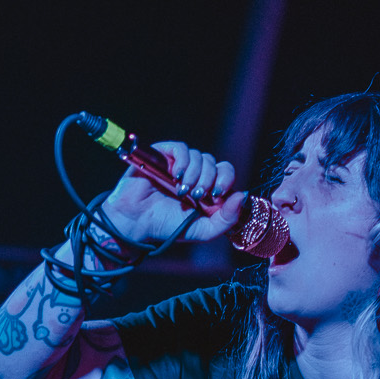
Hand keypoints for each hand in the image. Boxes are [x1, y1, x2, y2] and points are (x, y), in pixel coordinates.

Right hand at [97, 142, 245, 247]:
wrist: (136, 222)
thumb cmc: (167, 226)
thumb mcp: (202, 230)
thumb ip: (226, 219)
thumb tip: (243, 195)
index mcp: (206, 189)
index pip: (226, 172)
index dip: (227, 179)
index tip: (218, 194)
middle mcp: (194, 174)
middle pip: (214, 164)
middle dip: (209, 180)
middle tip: (197, 196)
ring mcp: (179, 164)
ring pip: (200, 156)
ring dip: (194, 174)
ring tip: (182, 191)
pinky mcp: (163, 155)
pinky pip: (182, 148)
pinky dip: (183, 161)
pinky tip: (176, 175)